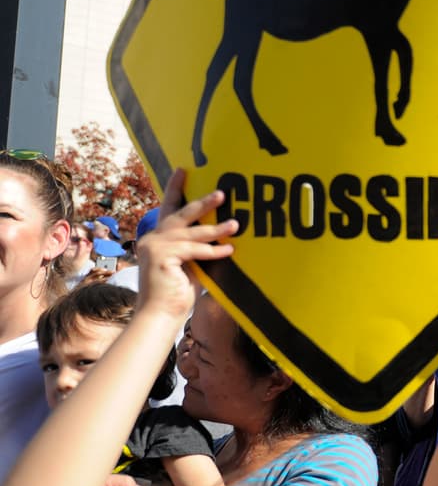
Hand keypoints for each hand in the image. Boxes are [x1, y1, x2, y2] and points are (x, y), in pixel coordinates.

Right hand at [138, 169, 237, 317]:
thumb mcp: (191, 265)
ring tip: (236, 223)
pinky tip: (229, 250)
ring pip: (191, 232)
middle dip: (202, 203)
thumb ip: (198, 248)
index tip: (183, 170)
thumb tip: (224, 232)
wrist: (159, 316)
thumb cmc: (178, 293)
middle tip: (222, 193)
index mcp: (158, 238)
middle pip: (180, 214)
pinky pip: (193, 250)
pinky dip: (212, 250)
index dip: (175, 189)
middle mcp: (153, 238)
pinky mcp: (160, 257)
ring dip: (216, 228)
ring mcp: (154, 247)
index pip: (169, 209)